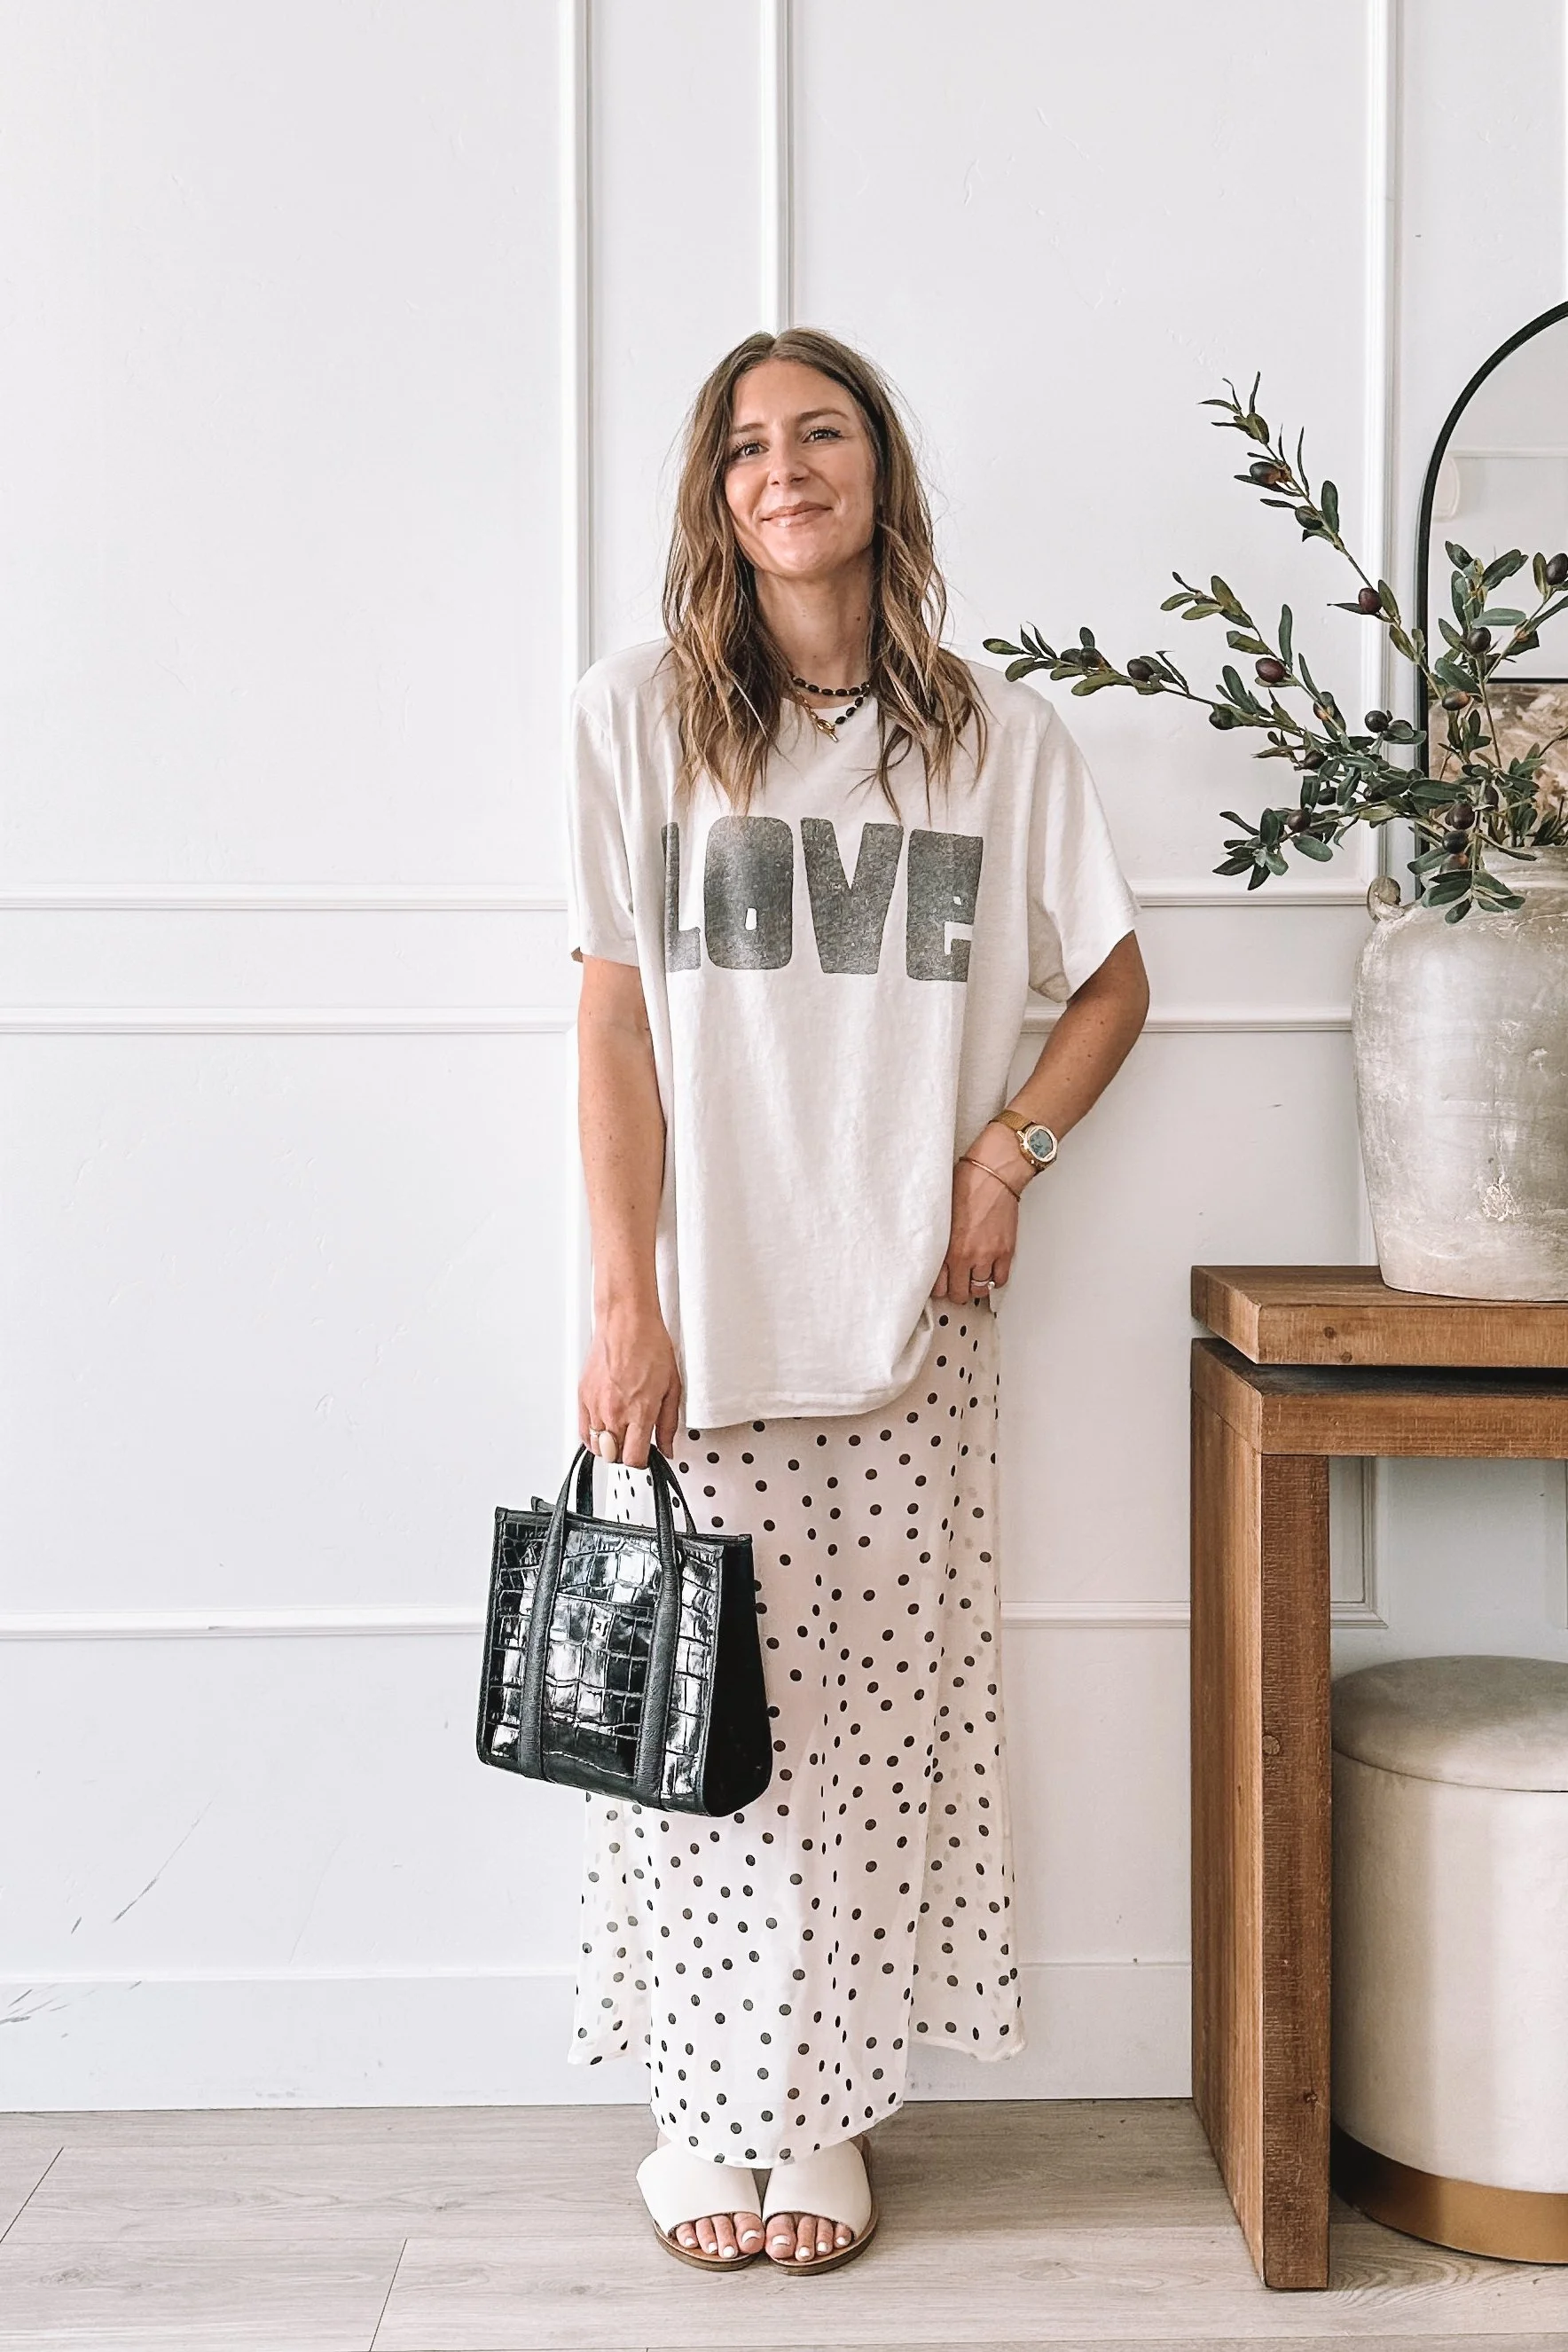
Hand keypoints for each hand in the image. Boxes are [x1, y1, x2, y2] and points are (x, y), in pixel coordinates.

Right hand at [579, 1304, 681, 1468]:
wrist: (626, 1321)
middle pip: (614, 1456)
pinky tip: (604, 1429)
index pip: (633, 1459)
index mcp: (640, 1412)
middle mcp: (614, 1412)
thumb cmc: (649, 1346)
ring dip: (609, 1446)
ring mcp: (595, 1405)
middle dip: (626, 1454)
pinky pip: (583, 1431)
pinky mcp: (582, 1396)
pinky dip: (592, 1437)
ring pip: (597, 1447)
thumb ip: (668, 1423)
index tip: (646, 1456)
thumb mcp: (672, 1387)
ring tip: (621, 1433)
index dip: (642, 1462)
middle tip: (635, 1442)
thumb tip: (667, 1447)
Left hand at [933, 1132, 1025, 1302]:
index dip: (938, 1287)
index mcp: (946, 1246)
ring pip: (980, 1289)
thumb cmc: (966, 1183)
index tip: (939, 1282)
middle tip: (955, 1283)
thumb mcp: (939, 1212)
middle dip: (956, 1290)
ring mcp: (988, 1254)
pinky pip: (1001, 1279)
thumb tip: (932, 1251)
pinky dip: (994, 1278)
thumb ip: (937, 1237)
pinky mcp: (1006, 1251)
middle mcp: (967, 1255)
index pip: (937, 1286)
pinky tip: (989, 1270)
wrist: (993, 1173)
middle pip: (959, 1293)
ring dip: (975, 1285)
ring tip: (972, 1277)